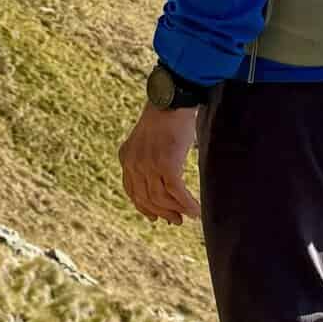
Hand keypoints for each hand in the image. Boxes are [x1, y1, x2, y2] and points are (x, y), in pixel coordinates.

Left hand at [119, 104, 201, 224]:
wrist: (172, 100)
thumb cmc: (166, 117)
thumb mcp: (149, 139)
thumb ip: (148, 159)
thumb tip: (164, 183)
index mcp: (127, 157)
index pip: (132, 191)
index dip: (145, 208)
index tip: (157, 217)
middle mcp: (134, 163)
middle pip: (146, 199)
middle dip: (163, 212)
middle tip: (176, 220)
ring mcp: (149, 165)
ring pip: (161, 199)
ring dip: (177, 210)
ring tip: (188, 215)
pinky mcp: (166, 165)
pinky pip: (176, 193)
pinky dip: (187, 204)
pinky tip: (196, 209)